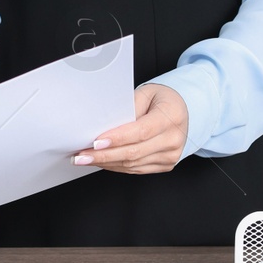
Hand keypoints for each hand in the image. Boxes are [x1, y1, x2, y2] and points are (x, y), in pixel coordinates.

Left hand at [71, 83, 188, 173]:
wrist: (181, 111)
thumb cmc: (160, 99)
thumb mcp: (145, 93)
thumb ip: (127, 108)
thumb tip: (103, 124)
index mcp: (171, 117)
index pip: (140, 131)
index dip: (117, 139)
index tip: (96, 143)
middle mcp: (174, 139)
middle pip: (134, 152)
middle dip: (104, 155)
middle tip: (81, 155)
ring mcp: (171, 155)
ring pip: (133, 164)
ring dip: (106, 163)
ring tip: (85, 159)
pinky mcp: (165, 165)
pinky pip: (136, 169)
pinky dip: (116, 166)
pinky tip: (102, 162)